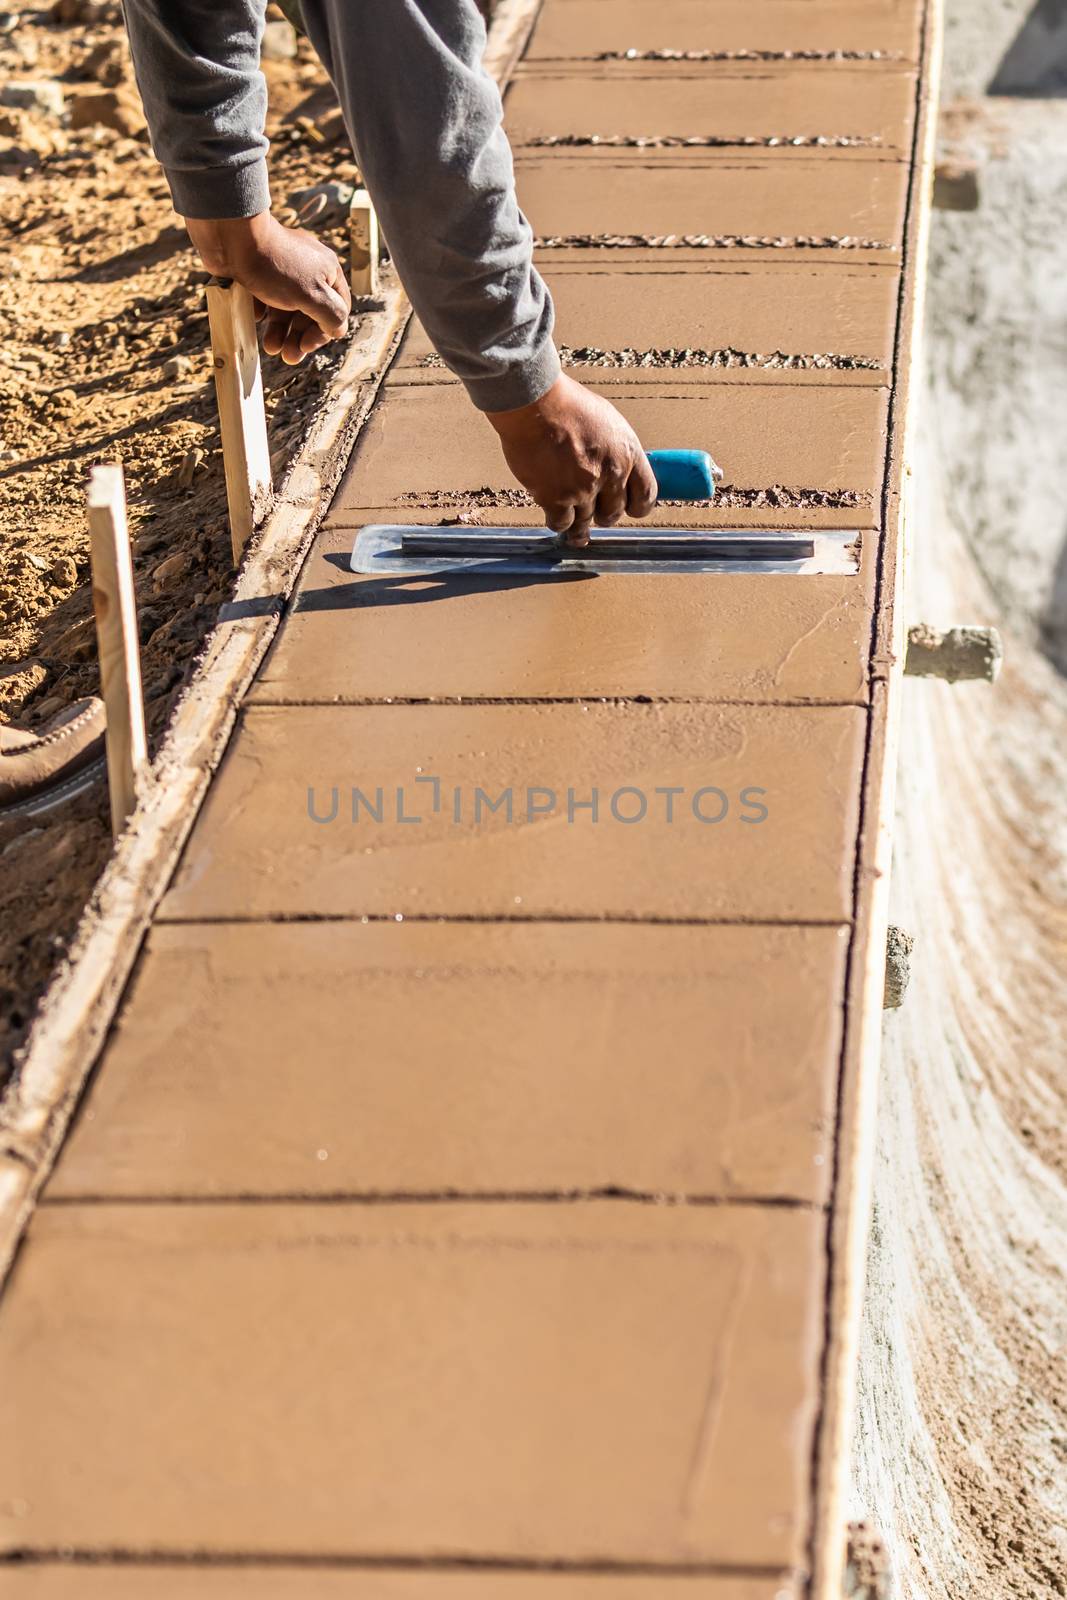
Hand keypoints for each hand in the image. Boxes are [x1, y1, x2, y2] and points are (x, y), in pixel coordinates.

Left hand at [184, 211, 350, 364]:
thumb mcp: (312, 295)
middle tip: (288, 357)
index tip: (306, 346)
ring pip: (287, 307)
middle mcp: (309, 269)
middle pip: (311, 312)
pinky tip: (256, 317)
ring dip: (281, 331)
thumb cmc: (276, 266)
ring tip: (270, 347)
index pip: (337, 309)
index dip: (324, 332)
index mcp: (327, 271)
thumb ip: (332, 316)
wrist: (233, 238)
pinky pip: (267, 297)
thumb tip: (338, 331)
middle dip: (299, 337)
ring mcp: (283, 270)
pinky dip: (264, 311)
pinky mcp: (260, 271)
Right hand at [486, 374, 657, 546]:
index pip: (646, 495)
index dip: (637, 507)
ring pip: (585, 521)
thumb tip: (619, 470)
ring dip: (579, 524)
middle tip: (594, 511)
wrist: (535, 402)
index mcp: (628, 452)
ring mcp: (583, 488)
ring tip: (575, 529)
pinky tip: (555, 516)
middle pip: (613, 512)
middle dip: (603, 514)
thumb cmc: (566, 404)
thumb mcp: (607, 422)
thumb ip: (616, 451)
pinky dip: (558, 522)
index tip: (630, 509)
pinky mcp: (556, 498)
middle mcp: (610, 473)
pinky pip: (562, 523)